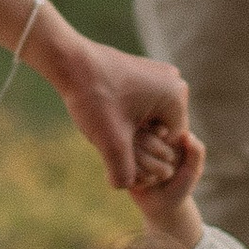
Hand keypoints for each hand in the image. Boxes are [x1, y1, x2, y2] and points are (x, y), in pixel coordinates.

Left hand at [53, 35, 188, 191]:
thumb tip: (125, 186)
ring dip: (132, 126)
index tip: (118, 142)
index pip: (169, 143)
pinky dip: (127, 112)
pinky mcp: (146, 72)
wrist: (71, 62)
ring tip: (107, 121)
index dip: (143, 151)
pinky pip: (143, 103)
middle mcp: (175, 82)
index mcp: (177, 97)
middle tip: (110, 133)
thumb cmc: (94, 98)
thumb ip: (123, 171)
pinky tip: (107, 109)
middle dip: (138, 139)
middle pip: (161, 130)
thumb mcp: (110, 141)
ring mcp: (160, 74)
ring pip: (150, 118)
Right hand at [127, 121, 205, 248]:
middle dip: (156, 162)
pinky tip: (145, 185)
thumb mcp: (194, 169)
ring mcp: (128, 153)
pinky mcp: (118, 167)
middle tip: (168, 173)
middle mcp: (142, 140)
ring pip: (131, 153)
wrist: (164, 207)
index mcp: (160, 135)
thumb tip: (186, 134)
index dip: (163, 147)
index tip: (172, 159)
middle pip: (141, 139)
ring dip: (148, 171)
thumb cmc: (181, 185)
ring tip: (157, 180)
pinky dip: (139, 179)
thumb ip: (197, 151)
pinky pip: (124, 168)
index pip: (155, 128)